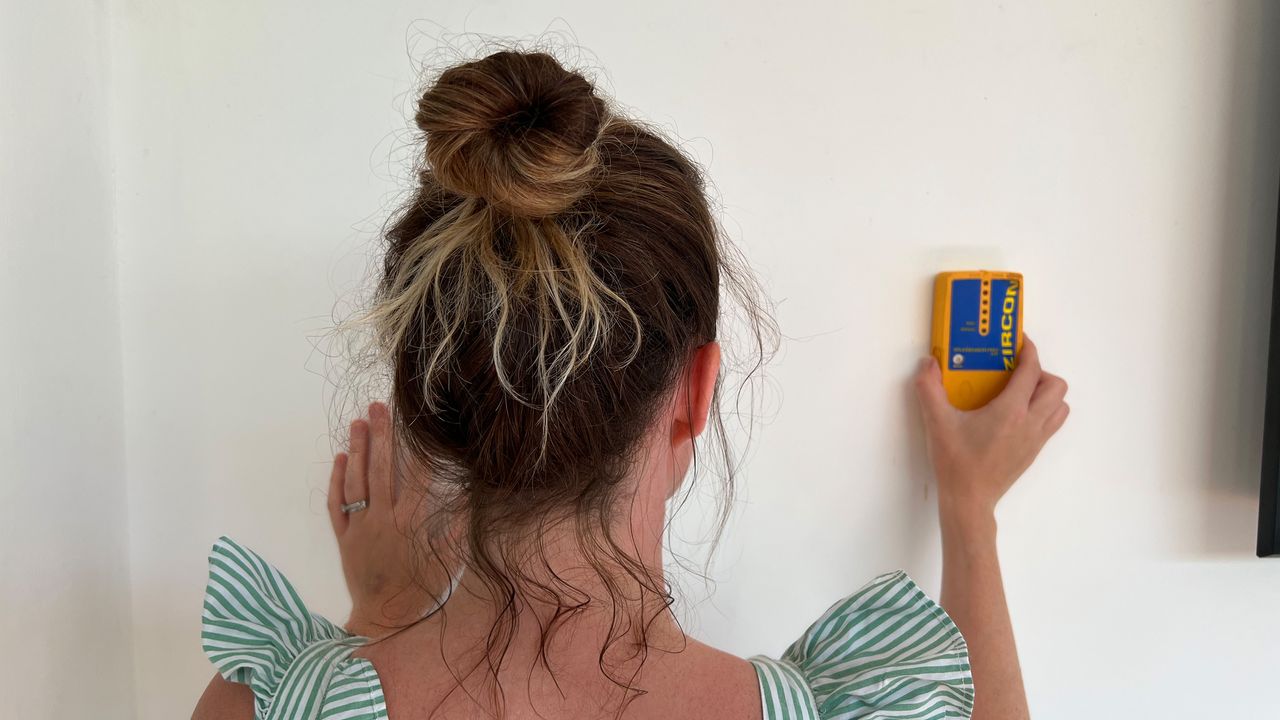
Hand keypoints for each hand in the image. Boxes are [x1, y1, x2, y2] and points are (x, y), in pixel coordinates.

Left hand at [329, 401, 442, 637]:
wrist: (386, 620)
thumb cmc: (423, 590)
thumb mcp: (449, 561)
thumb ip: (455, 527)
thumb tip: (466, 493)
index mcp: (411, 522)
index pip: (414, 475)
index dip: (414, 446)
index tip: (413, 420)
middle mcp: (383, 519)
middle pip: (381, 469)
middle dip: (380, 435)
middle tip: (377, 406)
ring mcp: (360, 527)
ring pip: (356, 482)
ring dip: (356, 450)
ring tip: (356, 422)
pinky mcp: (344, 539)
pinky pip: (337, 506)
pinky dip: (337, 482)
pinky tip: (340, 460)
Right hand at [912, 336, 1068, 519]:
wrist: (969, 500)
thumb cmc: (955, 461)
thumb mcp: (936, 422)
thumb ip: (929, 388)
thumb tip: (928, 363)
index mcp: (1011, 410)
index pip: (1032, 370)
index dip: (1028, 351)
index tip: (1018, 341)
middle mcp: (1031, 422)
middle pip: (1056, 386)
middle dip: (1039, 372)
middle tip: (1015, 372)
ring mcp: (1036, 438)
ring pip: (1060, 405)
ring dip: (1047, 393)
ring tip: (1021, 392)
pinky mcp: (1035, 451)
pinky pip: (1053, 422)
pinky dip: (1044, 410)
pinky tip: (1018, 414)